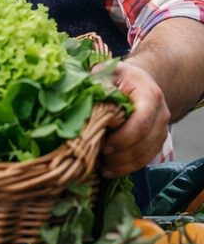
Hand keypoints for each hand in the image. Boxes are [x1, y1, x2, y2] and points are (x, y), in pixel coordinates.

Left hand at [101, 61, 171, 176]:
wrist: (138, 80)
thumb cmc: (118, 77)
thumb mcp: (107, 73)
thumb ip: (97, 85)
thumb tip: (80, 100)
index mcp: (149, 95)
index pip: (141, 122)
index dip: (123, 138)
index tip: (104, 147)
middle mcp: (160, 114)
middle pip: (144, 142)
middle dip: (120, 155)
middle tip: (99, 160)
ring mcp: (161, 128)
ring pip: (146, 154)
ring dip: (124, 165)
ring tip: (102, 169)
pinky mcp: (156, 139)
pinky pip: (146, 158)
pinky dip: (128, 167)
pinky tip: (110, 170)